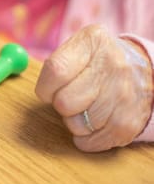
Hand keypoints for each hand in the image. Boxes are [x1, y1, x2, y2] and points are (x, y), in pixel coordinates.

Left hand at [35, 24, 153, 151]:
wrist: (144, 72)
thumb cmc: (96, 62)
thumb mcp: (78, 48)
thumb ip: (55, 65)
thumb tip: (41, 93)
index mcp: (93, 42)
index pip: (56, 71)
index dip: (44, 87)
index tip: (46, 90)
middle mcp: (113, 66)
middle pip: (64, 102)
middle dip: (60, 104)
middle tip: (70, 98)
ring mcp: (124, 95)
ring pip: (76, 124)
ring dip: (73, 121)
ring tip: (86, 107)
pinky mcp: (129, 123)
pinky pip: (91, 142)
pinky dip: (85, 138)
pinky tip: (94, 122)